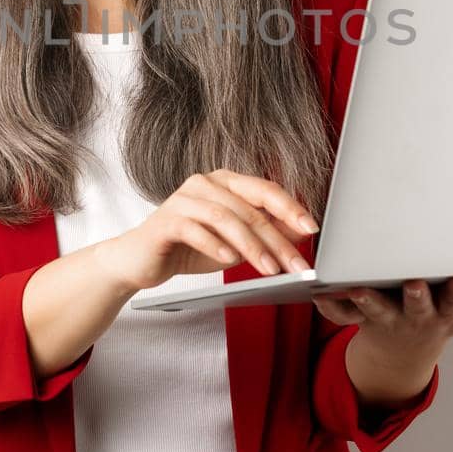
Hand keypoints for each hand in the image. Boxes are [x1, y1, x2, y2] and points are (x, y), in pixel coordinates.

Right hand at [95, 169, 320, 292]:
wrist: (140, 261)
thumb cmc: (189, 248)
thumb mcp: (235, 243)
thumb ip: (265, 234)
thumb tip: (302, 232)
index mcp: (225, 182)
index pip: (264, 190)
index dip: (290, 208)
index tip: (312, 228)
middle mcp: (205, 183)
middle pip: (249, 208)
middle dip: (276, 239)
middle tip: (296, 264)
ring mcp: (183, 199)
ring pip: (225, 218)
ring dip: (251, 246)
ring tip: (269, 269)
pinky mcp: (166, 220)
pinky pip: (195, 229)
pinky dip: (214, 244)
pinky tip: (229, 259)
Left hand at [313, 275, 452, 379]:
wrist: (401, 351)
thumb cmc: (445, 315)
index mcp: (446, 311)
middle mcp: (415, 314)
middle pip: (415, 305)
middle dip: (415, 295)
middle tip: (412, 281)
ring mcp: (383, 316)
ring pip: (372, 309)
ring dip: (364, 300)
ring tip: (355, 287)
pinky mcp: (355, 316)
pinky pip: (336, 312)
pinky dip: (326, 304)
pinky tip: (314, 291)